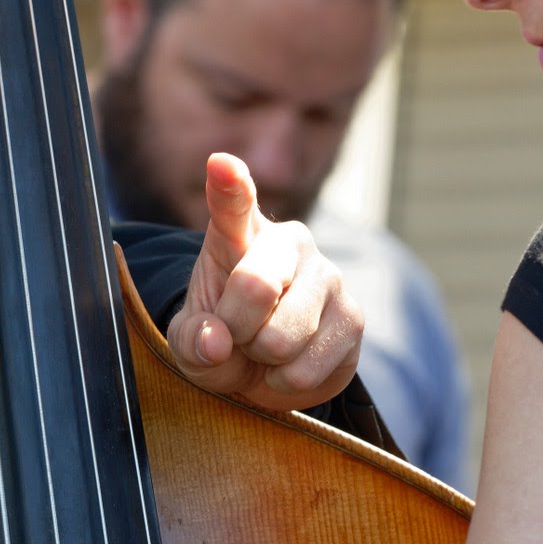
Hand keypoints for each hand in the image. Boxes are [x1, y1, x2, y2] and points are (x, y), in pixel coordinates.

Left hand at [164, 152, 362, 412]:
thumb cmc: (221, 339)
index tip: (221, 164)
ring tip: (263, 346)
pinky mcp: (354, 316)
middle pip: (255, 285)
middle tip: (233, 334)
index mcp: (238, 233)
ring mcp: (327, 275)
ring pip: (282, 335)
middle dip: (235, 327)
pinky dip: (288, 379)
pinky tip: (288, 363)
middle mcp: (288, 242)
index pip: (233, 204)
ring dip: (263, 358)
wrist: (265, 372)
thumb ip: (192, 339)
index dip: (229, 184)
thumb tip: (217, 342)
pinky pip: (308, 365)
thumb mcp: (189, 341)